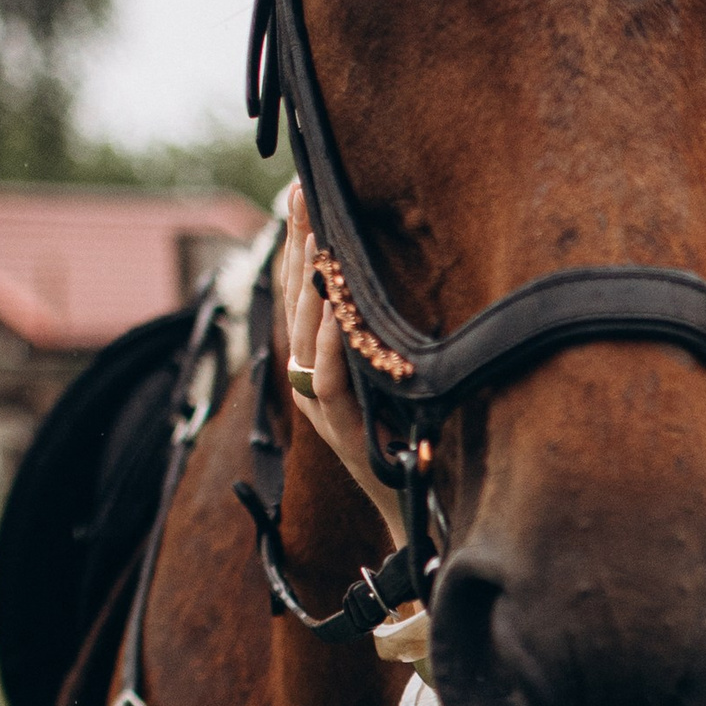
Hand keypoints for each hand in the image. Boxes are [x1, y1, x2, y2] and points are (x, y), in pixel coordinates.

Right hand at [277, 183, 404, 545]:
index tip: (298, 192)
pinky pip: (330, 382)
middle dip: (295, 245)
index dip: (294, 242)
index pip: (298, 293)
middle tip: (299, 193)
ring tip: (315, 238)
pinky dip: (331, 346)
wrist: (411, 512)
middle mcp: (311, 383)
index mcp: (318, 365)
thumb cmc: (406, 445)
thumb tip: (383, 280)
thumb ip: (378, 337)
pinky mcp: (343, 434)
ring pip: (304, 339)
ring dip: (308, 287)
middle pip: (293, 304)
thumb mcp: (391, 378)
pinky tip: (336, 311)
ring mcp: (322, 410)